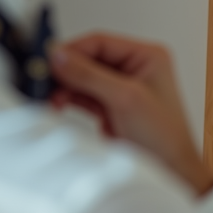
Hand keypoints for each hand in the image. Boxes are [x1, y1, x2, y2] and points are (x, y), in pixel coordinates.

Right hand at [48, 32, 212, 196]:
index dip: (72, 50)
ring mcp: (122, 89)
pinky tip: (56, 103)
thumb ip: (90, 75)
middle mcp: (135, 69)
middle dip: (66, 71)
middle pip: (89, 59)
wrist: (168, 170)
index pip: (101, 42)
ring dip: (64, 86)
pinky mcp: (111, 107)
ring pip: (83, 78)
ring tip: (49, 96)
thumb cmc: (165, 137)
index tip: (49, 60)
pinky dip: (68, 98)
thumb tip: (61, 57)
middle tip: (43, 79)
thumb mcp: (126, 98)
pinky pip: (83, 95)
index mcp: (148, 57)